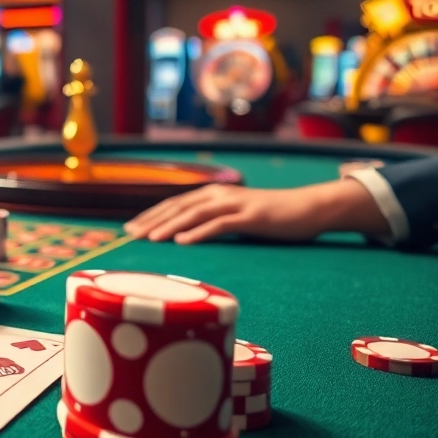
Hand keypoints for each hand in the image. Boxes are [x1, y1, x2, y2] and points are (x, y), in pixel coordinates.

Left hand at [123, 180, 390, 244]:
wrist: (308, 209)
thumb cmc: (269, 218)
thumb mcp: (235, 218)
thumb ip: (213, 222)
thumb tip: (186, 237)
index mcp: (213, 195)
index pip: (174, 204)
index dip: (150, 215)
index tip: (129, 229)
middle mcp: (219, 195)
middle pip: (178, 206)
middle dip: (152, 220)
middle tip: (130, 235)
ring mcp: (235, 204)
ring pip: (194, 213)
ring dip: (170, 226)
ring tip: (150, 239)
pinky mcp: (250, 217)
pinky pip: (220, 224)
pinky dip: (200, 232)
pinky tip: (184, 242)